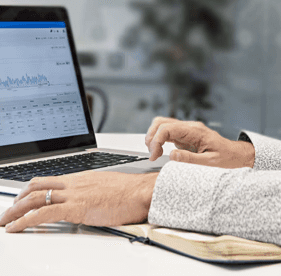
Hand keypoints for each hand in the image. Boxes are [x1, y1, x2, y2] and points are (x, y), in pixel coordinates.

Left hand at [0, 171, 157, 232]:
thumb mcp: (109, 188)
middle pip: (37, 186)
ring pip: (35, 198)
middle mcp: (75, 183)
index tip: (22, 198)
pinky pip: (43, 212)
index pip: (50, 180)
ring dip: (15, 210)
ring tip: (5, 221)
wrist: (142, 192)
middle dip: (18, 199)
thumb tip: (90, 202)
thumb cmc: (131, 192)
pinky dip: (25, 221)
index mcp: (82, 178)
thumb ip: (94, 193)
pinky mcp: (76, 207)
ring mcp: (75, 193)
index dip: (31, 189)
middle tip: (8, 211)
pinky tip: (16, 228)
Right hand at [145, 117, 254, 168]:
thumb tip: (172, 155)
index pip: (167, 128)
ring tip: (154, 153)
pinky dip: (159, 139)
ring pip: (163, 124)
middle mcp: (190, 127)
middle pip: (161, 122)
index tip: (154, 155)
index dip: (156, 140)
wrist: (235, 154)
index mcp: (195, 131)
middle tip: (152, 154)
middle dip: (151, 137)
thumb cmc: (226, 157)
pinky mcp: (185, 135)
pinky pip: (168, 132)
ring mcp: (187, 130)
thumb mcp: (210, 162)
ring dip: (154, 137)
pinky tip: (161, 151)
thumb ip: (190, 159)